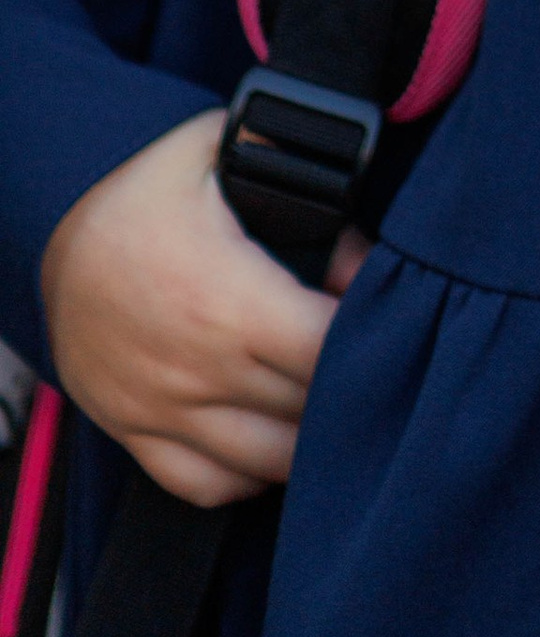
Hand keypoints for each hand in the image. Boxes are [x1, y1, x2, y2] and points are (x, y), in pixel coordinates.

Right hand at [40, 109, 366, 506]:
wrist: (56, 225)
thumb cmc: (151, 185)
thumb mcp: (225, 151)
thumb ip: (309, 191)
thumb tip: (367, 257)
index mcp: (228, 301)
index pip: (327, 351)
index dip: (368, 341)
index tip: (384, 319)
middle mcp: (197, 369)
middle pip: (307, 410)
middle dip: (348, 386)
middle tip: (366, 356)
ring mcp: (161, 409)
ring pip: (265, 461)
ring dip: (306, 437)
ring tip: (328, 399)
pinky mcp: (132, 431)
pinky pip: (203, 485)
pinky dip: (245, 476)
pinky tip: (270, 437)